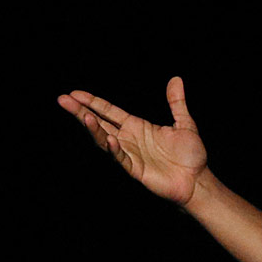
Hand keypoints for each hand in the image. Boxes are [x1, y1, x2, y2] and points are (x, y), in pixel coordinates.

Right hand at [57, 77, 207, 204]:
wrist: (198, 181)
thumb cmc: (191, 156)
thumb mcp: (184, 124)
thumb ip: (176, 103)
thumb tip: (176, 80)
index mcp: (136, 126)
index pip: (108, 111)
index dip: (92, 102)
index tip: (75, 93)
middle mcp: (129, 139)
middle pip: (99, 123)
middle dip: (81, 111)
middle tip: (63, 100)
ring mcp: (130, 154)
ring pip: (105, 140)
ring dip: (93, 128)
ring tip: (82, 116)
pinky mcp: (136, 170)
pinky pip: (121, 158)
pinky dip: (114, 149)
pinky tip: (109, 139)